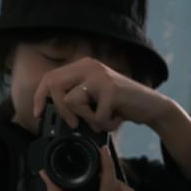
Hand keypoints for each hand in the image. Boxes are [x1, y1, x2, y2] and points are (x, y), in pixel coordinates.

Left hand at [33, 57, 166, 133]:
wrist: (152, 106)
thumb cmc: (121, 105)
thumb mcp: (95, 97)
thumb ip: (75, 97)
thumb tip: (48, 113)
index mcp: (83, 66)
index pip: (50, 78)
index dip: (39, 97)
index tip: (39, 114)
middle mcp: (90, 66)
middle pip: (53, 85)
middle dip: (59, 109)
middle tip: (73, 123)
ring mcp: (100, 76)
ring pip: (70, 102)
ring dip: (87, 119)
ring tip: (103, 119)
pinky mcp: (111, 90)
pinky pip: (94, 116)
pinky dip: (105, 125)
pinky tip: (117, 120)